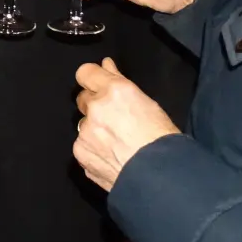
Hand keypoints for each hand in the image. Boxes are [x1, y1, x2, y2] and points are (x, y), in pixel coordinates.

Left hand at [73, 58, 179, 190]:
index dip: (91, 79)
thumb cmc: (161, 138)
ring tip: (116, 144)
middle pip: (83, 98)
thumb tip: (105, 65)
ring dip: (94, 129)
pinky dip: (93, 149)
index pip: (85, 72)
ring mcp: (85, 131)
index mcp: (114, 90)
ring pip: (83, 124)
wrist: (159, 176)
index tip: (98, 86)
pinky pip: (82, 145)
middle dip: (94, 105)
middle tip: (113, 119)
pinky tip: (111, 157)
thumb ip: (120, 82)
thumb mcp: (147, 103)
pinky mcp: (80, 153)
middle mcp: (96, 107)